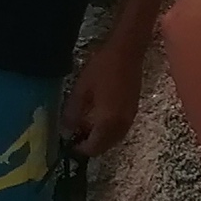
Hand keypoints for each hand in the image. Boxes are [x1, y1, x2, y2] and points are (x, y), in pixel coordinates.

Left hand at [61, 31, 147, 157]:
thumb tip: (66, 130)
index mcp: (108, 122)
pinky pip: (120, 129)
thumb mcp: (82, 89)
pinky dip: (109, 131)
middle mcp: (122, 125)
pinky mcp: (134, 110)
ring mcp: (130, 117)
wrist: (127, 51)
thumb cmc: (102, 68)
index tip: (69, 143)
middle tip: (76, 135)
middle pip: (106, 146)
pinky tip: (99, 119)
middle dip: (91, 145)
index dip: (80, 149)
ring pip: (115, 139)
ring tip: (86, 127)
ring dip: (101, 139)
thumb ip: (73, 113)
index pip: (94, 147)